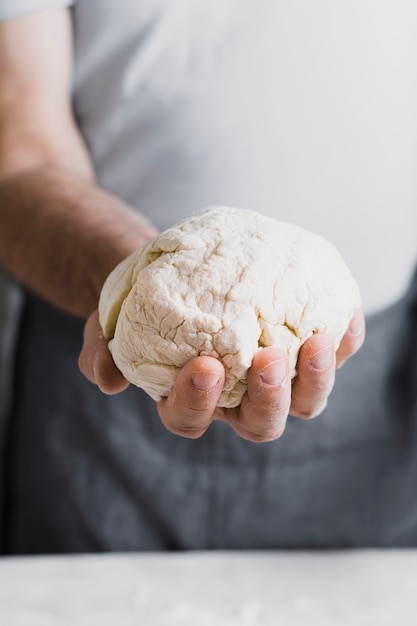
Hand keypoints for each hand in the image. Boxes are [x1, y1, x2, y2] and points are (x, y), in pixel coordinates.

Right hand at [79, 309, 364, 441]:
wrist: (179, 270)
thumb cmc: (143, 305)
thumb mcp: (108, 323)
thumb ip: (101, 351)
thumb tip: (106, 377)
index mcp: (193, 402)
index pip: (191, 419)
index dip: (198, 403)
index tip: (203, 367)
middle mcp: (238, 400)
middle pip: (261, 423)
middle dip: (269, 399)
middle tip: (268, 359)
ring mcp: (276, 377)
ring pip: (304, 399)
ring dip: (317, 376)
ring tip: (318, 339)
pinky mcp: (305, 346)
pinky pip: (335, 351)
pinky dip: (345, 338)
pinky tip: (342, 313)